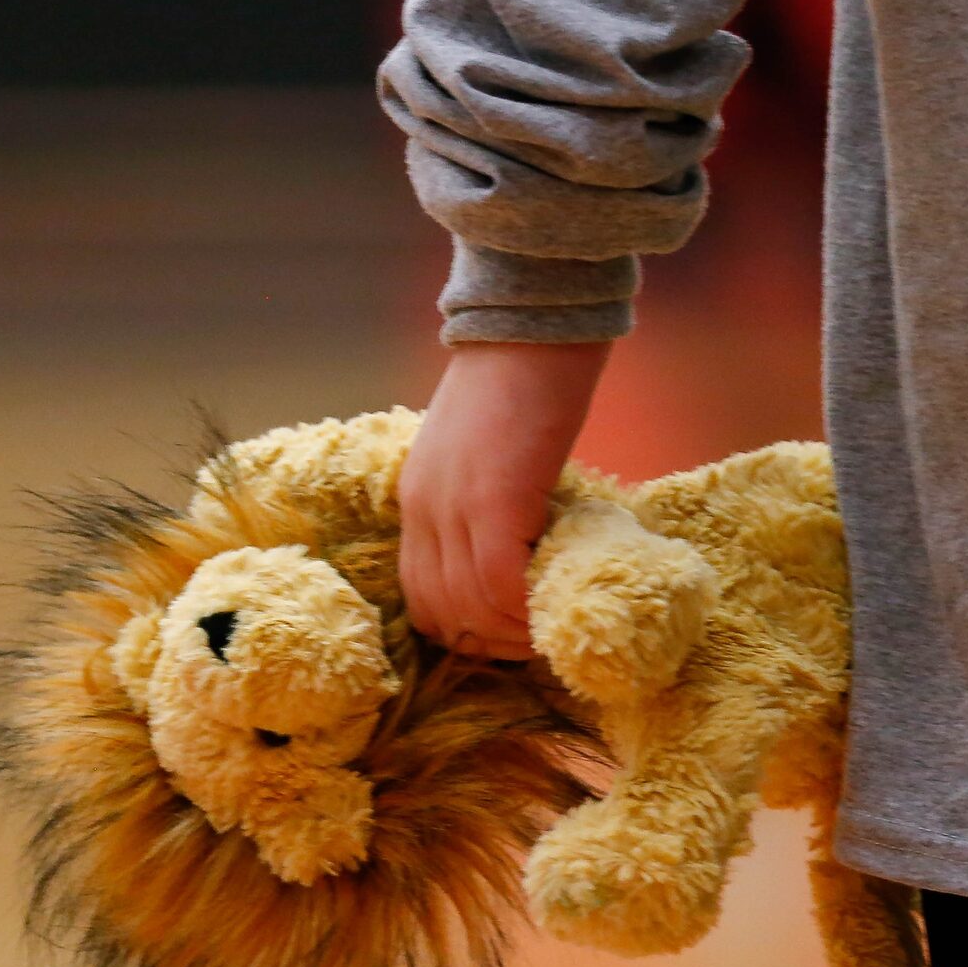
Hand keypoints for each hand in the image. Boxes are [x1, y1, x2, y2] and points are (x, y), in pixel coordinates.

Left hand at [397, 339, 610, 661]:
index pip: (419, 594)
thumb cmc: (520, 379)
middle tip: (534, 641)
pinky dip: (525, 611)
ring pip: (470, 609)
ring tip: (549, 631)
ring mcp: (453, 508)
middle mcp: (423, 511)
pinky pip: (499, 586)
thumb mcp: (481, 451)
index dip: (462, 626)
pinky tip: (552, 609)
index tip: (506, 630)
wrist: (531, 324)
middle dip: (487, 642)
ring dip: (512, 634)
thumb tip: (522, 544)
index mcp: (415, 501)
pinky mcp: (492, 502)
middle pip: (439, 612)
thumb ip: (484, 498)